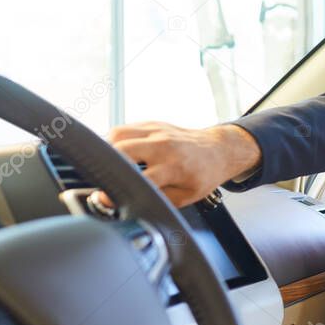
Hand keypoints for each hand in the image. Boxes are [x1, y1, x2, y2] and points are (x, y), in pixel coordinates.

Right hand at [100, 121, 260, 208]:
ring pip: (117, 134)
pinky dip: (116, 141)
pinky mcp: (152, 123)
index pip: (139, 178)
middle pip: (121, 150)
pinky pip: (124, 129)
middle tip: (105, 179)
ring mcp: (157, 131)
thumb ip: (158, 198)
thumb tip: (131, 201)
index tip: (105, 198)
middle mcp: (163, 145)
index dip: (118, 191)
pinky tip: (120, 153)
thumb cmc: (204, 175)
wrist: (218, 150)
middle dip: (107, 167)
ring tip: (112, 166)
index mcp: (174, 166)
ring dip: (108, 150)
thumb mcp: (185, 196)